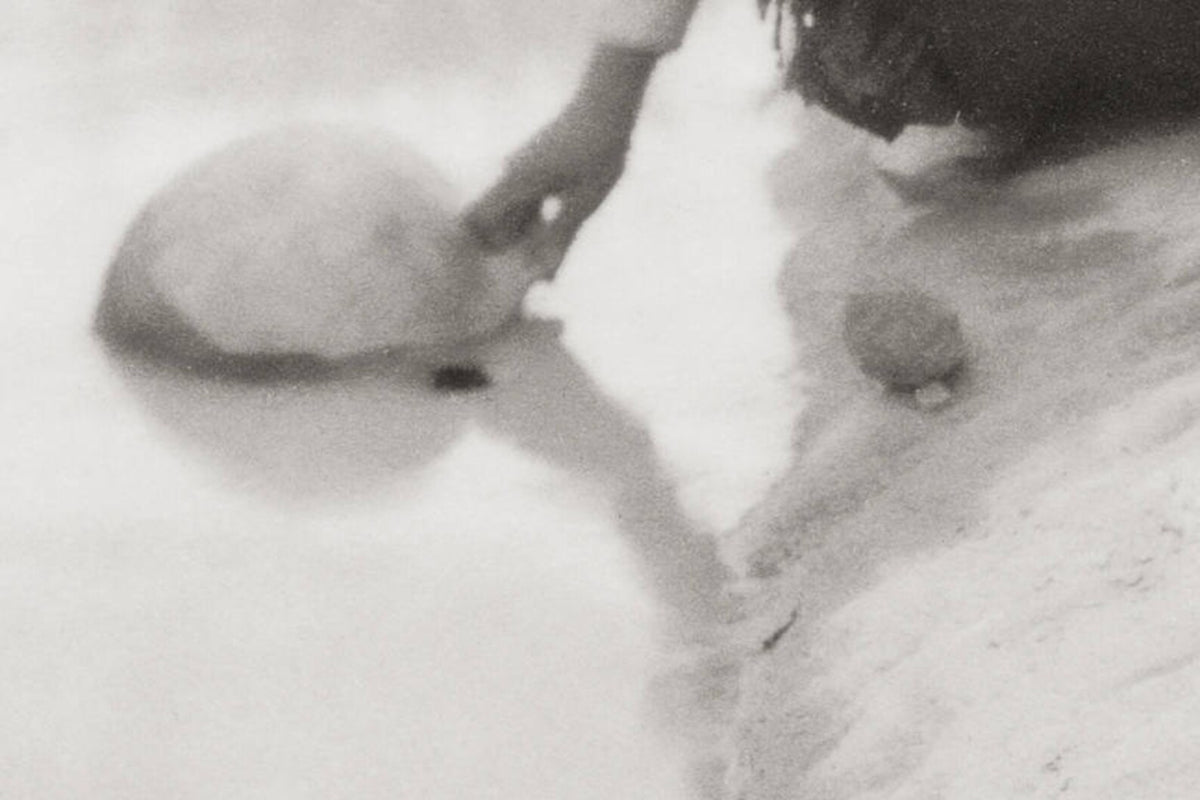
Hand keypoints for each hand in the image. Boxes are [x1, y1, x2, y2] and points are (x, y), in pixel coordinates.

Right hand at [464, 45, 658, 278]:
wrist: (608, 101)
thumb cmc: (598, 150)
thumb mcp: (583, 202)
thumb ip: (559, 237)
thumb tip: (540, 272)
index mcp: (514, 183)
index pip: (474, 219)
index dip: (479, 246)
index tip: (496, 270)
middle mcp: (509, 173)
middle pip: (492, 219)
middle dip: (507, 248)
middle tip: (530, 275)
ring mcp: (521, 166)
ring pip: (511, 209)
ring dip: (525, 234)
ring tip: (547, 262)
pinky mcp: (536, 163)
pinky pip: (527, 197)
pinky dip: (537, 218)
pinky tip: (559, 234)